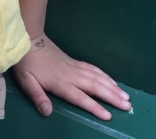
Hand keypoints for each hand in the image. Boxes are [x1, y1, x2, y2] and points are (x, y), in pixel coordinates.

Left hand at [12, 35, 131, 119]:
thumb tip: (47, 112)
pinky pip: (93, 69)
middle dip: (112, 97)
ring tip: (126, 96)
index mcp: (60, 82)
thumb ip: (37, 97)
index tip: (108, 115)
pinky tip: (112, 81)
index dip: (94, 106)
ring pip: (97, 77)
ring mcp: (75, 66)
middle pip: (95, 87)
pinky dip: (105, 75)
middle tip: (128, 106)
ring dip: (112, 87)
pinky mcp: (75, 61)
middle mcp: (72, 75)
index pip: (80, 97)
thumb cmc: (27, 63)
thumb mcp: (26, 81)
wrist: (30, 39)